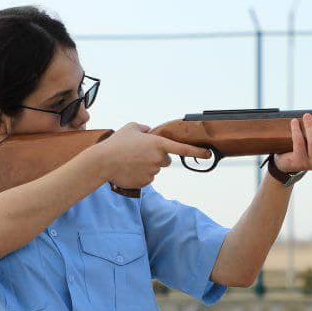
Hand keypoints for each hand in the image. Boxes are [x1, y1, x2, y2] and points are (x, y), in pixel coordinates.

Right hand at [93, 123, 211, 189]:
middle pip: (166, 160)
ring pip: (156, 169)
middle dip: (157, 156)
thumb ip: (144, 128)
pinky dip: (141, 174)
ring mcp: (153, 172)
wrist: (102, 162)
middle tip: (140, 153)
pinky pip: (148, 178)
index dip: (197, 152)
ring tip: (130, 160)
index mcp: (158, 144)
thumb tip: (148, 131)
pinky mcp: (146, 182)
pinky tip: (129, 169)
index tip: (208, 154)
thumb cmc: (116, 143)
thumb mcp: (131, 128)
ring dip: (147, 165)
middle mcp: (158, 159)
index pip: (182, 149)